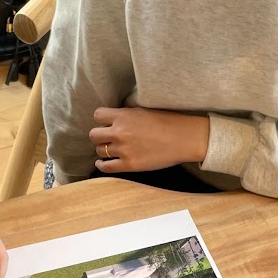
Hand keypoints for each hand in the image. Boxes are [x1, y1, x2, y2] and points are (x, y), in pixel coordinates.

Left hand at [89, 107, 209, 172]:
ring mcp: (124, 150)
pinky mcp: (130, 165)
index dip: (101, 120)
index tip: (106, 124)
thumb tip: (112, 120)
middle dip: (99, 136)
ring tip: (110, 150)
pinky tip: (102, 162)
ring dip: (104, 150)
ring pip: (100, 151)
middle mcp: (120, 132)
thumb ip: (125, 115)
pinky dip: (101, 165)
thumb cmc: (168, 122)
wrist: (184, 138)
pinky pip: (106, 167)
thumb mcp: (143, 111)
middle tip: (106, 138)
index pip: (97, 115)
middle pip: (94, 135)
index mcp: (123, 116)